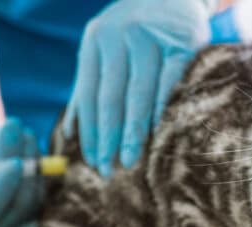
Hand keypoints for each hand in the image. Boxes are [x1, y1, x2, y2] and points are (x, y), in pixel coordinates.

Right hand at [0, 116, 39, 226]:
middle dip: (22, 168)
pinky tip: (29, 144)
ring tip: (24, 132)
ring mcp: (11, 223)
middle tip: (19, 129)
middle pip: (14, 206)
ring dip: (34, 163)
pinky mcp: (29, 211)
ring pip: (32, 199)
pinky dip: (40, 168)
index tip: (15, 162)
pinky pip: (42, 194)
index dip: (2, 189)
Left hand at [65, 0, 215, 176]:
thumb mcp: (105, 48)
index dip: (88, 131)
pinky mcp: (183, 42)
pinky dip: (162, 111)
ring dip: (133, 132)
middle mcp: (119, 35)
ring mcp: (151, 37)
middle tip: (107, 171)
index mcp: (95, 40)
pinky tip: (158, 135)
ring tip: (130, 161)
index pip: (88, 94)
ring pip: (138, 94)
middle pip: (110, 97)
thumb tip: (68, 133)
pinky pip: (170, 84)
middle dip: (108, 138)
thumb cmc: (137, 30)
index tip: (91, 161)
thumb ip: (88, 85)